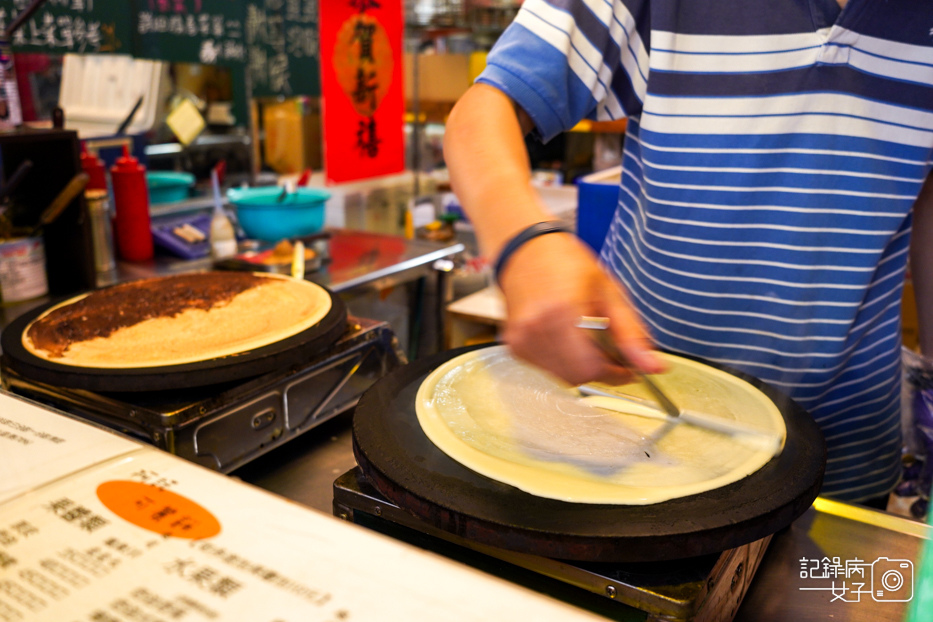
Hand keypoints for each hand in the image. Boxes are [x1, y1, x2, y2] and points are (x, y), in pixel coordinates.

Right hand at [497, 232, 664, 385]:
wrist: (526, 251)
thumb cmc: (566, 263)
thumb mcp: (609, 292)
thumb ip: (631, 333)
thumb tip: (652, 366)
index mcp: (562, 313)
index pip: (593, 368)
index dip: (617, 373)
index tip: (630, 369)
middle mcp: (537, 329)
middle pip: (578, 376)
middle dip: (600, 369)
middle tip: (610, 350)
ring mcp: (522, 340)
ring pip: (564, 376)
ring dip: (581, 366)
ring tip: (585, 338)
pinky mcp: (515, 346)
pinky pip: (548, 369)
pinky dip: (563, 361)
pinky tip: (565, 337)